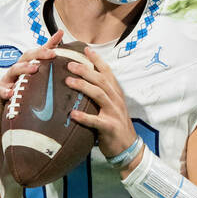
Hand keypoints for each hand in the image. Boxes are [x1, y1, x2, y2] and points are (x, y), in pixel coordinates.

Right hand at [0, 30, 62, 131]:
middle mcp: (16, 72)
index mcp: (26, 70)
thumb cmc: (18, 100)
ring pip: (14, 70)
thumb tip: (68, 80)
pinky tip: (11, 92)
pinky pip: (1, 91)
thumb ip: (46, 82)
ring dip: (24, 68)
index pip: (38, 53)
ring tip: (34, 68)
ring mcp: (6, 82)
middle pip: (26, 57)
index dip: (49, 43)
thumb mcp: (34, 90)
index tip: (60, 34)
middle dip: (39, 53)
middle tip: (52, 53)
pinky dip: (5, 91)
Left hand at [67, 46, 140, 163]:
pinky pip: (96, 121)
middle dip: (85, 70)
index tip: (86, 49)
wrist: (128, 148)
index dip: (97, 60)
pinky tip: (72, 114)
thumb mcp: (111, 108)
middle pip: (101, 80)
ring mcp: (114, 113)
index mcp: (116, 94)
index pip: (107, 72)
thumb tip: (83, 85)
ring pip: (99, 95)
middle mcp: (116, 100)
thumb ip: (101, 97)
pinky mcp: (110, 128)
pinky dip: (84, 117)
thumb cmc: (115, 127)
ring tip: (68, 81)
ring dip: (83, 86)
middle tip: (70, 64)